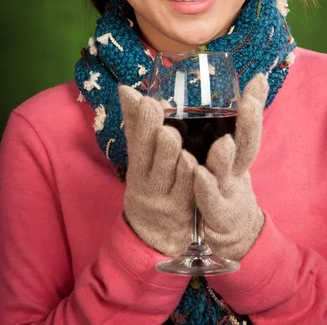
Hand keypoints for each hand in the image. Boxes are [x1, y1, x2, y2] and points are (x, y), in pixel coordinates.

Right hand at [119, 85, 197, 255]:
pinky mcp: (188, 210)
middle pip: (156, 156)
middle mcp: (151, 183)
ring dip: (180, 156)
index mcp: (138, 166)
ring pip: (178, 171)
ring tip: (180, 142)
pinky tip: (200, 165)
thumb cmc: (150, 183)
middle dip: (161, 139)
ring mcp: (170, 198)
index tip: (149, 102)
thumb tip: (126, 89)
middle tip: (167, 125)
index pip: (137, 141)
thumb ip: (137, 125)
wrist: (155, 236)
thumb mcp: (140, 158)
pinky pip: (195, 189)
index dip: (142, 123)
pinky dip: (197, 175)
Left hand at [194, 73, 268, 259]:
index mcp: (239, 151)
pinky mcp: (214, 214)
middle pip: (248, 146)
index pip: (250, 124)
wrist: (231, 229)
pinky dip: (206, 188)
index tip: (258, 80)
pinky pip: (210, 200)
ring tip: (225, 142)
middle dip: (251, 123)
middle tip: (249, 101)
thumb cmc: (226, 177)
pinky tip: (198, 174)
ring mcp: (228, 192)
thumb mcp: (231, 145)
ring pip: (227, 173)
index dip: (255, 105)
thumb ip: (235, 115)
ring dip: (225, 158)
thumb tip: (256, 75)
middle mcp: (238, 169)